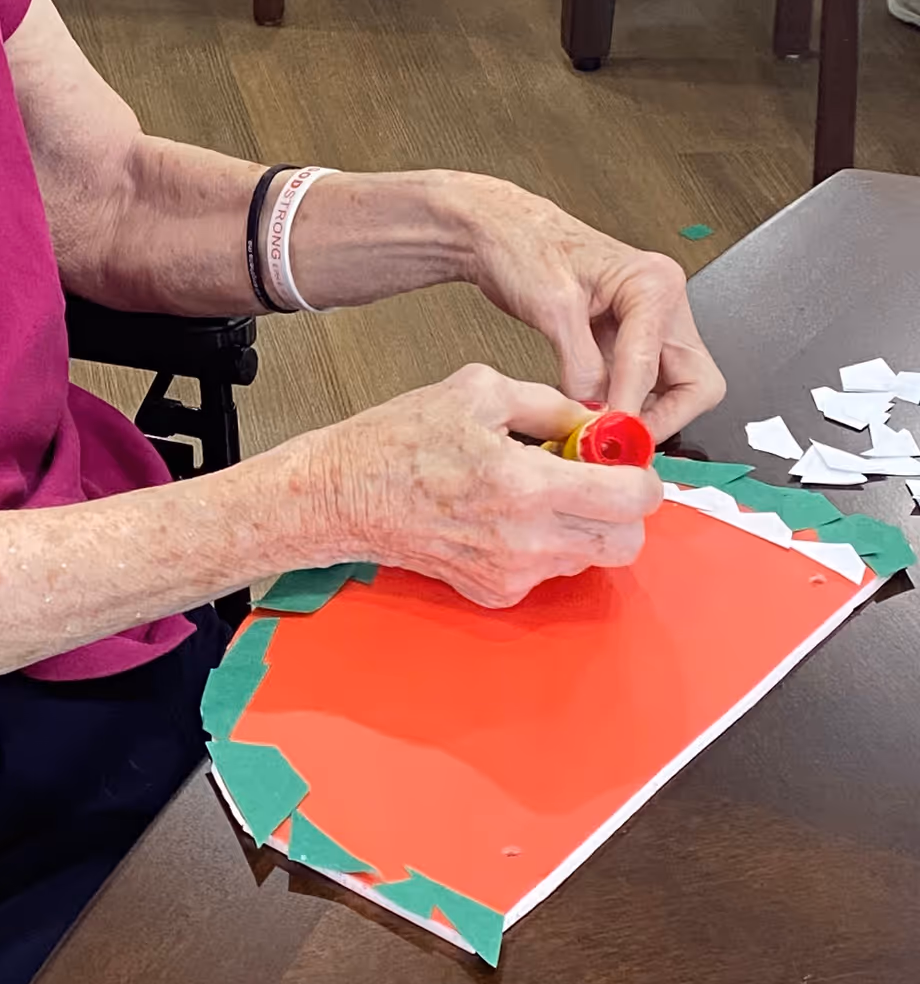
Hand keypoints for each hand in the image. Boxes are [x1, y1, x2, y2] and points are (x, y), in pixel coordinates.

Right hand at [286, 366, 660, 607]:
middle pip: (626, 543)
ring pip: (588, 557)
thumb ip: (552, 405)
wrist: (342, 496)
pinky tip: (504, 515)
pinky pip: (548, 571)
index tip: (624, 460)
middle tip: (592, 479)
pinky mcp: (495, 592)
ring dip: (581, 525)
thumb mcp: (478, 390)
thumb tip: (596, 423)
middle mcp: (526, 540)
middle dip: (623, 509)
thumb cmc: (399, 440)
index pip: (632, 500)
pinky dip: (543, 544)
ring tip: (534, 491)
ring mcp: (511, 573)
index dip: (641, 476)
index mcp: (527, 484)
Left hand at [459, 181, 724, 437]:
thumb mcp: (552, 309)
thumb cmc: (524, 247)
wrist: (499, 233)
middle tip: (626, 442)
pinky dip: (623, 403)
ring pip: (674, 388)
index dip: (632, 406)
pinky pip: (641, 383)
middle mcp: (661, 302)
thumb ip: (581, 367)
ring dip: (643, 414)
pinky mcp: (626, 337)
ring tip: (604, 433)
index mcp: (654, 283)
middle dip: (665, 417)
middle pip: (695, 382)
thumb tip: (598, 415)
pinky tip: (594, 414)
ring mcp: (647, 322)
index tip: (610, 436)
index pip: (656, 364)